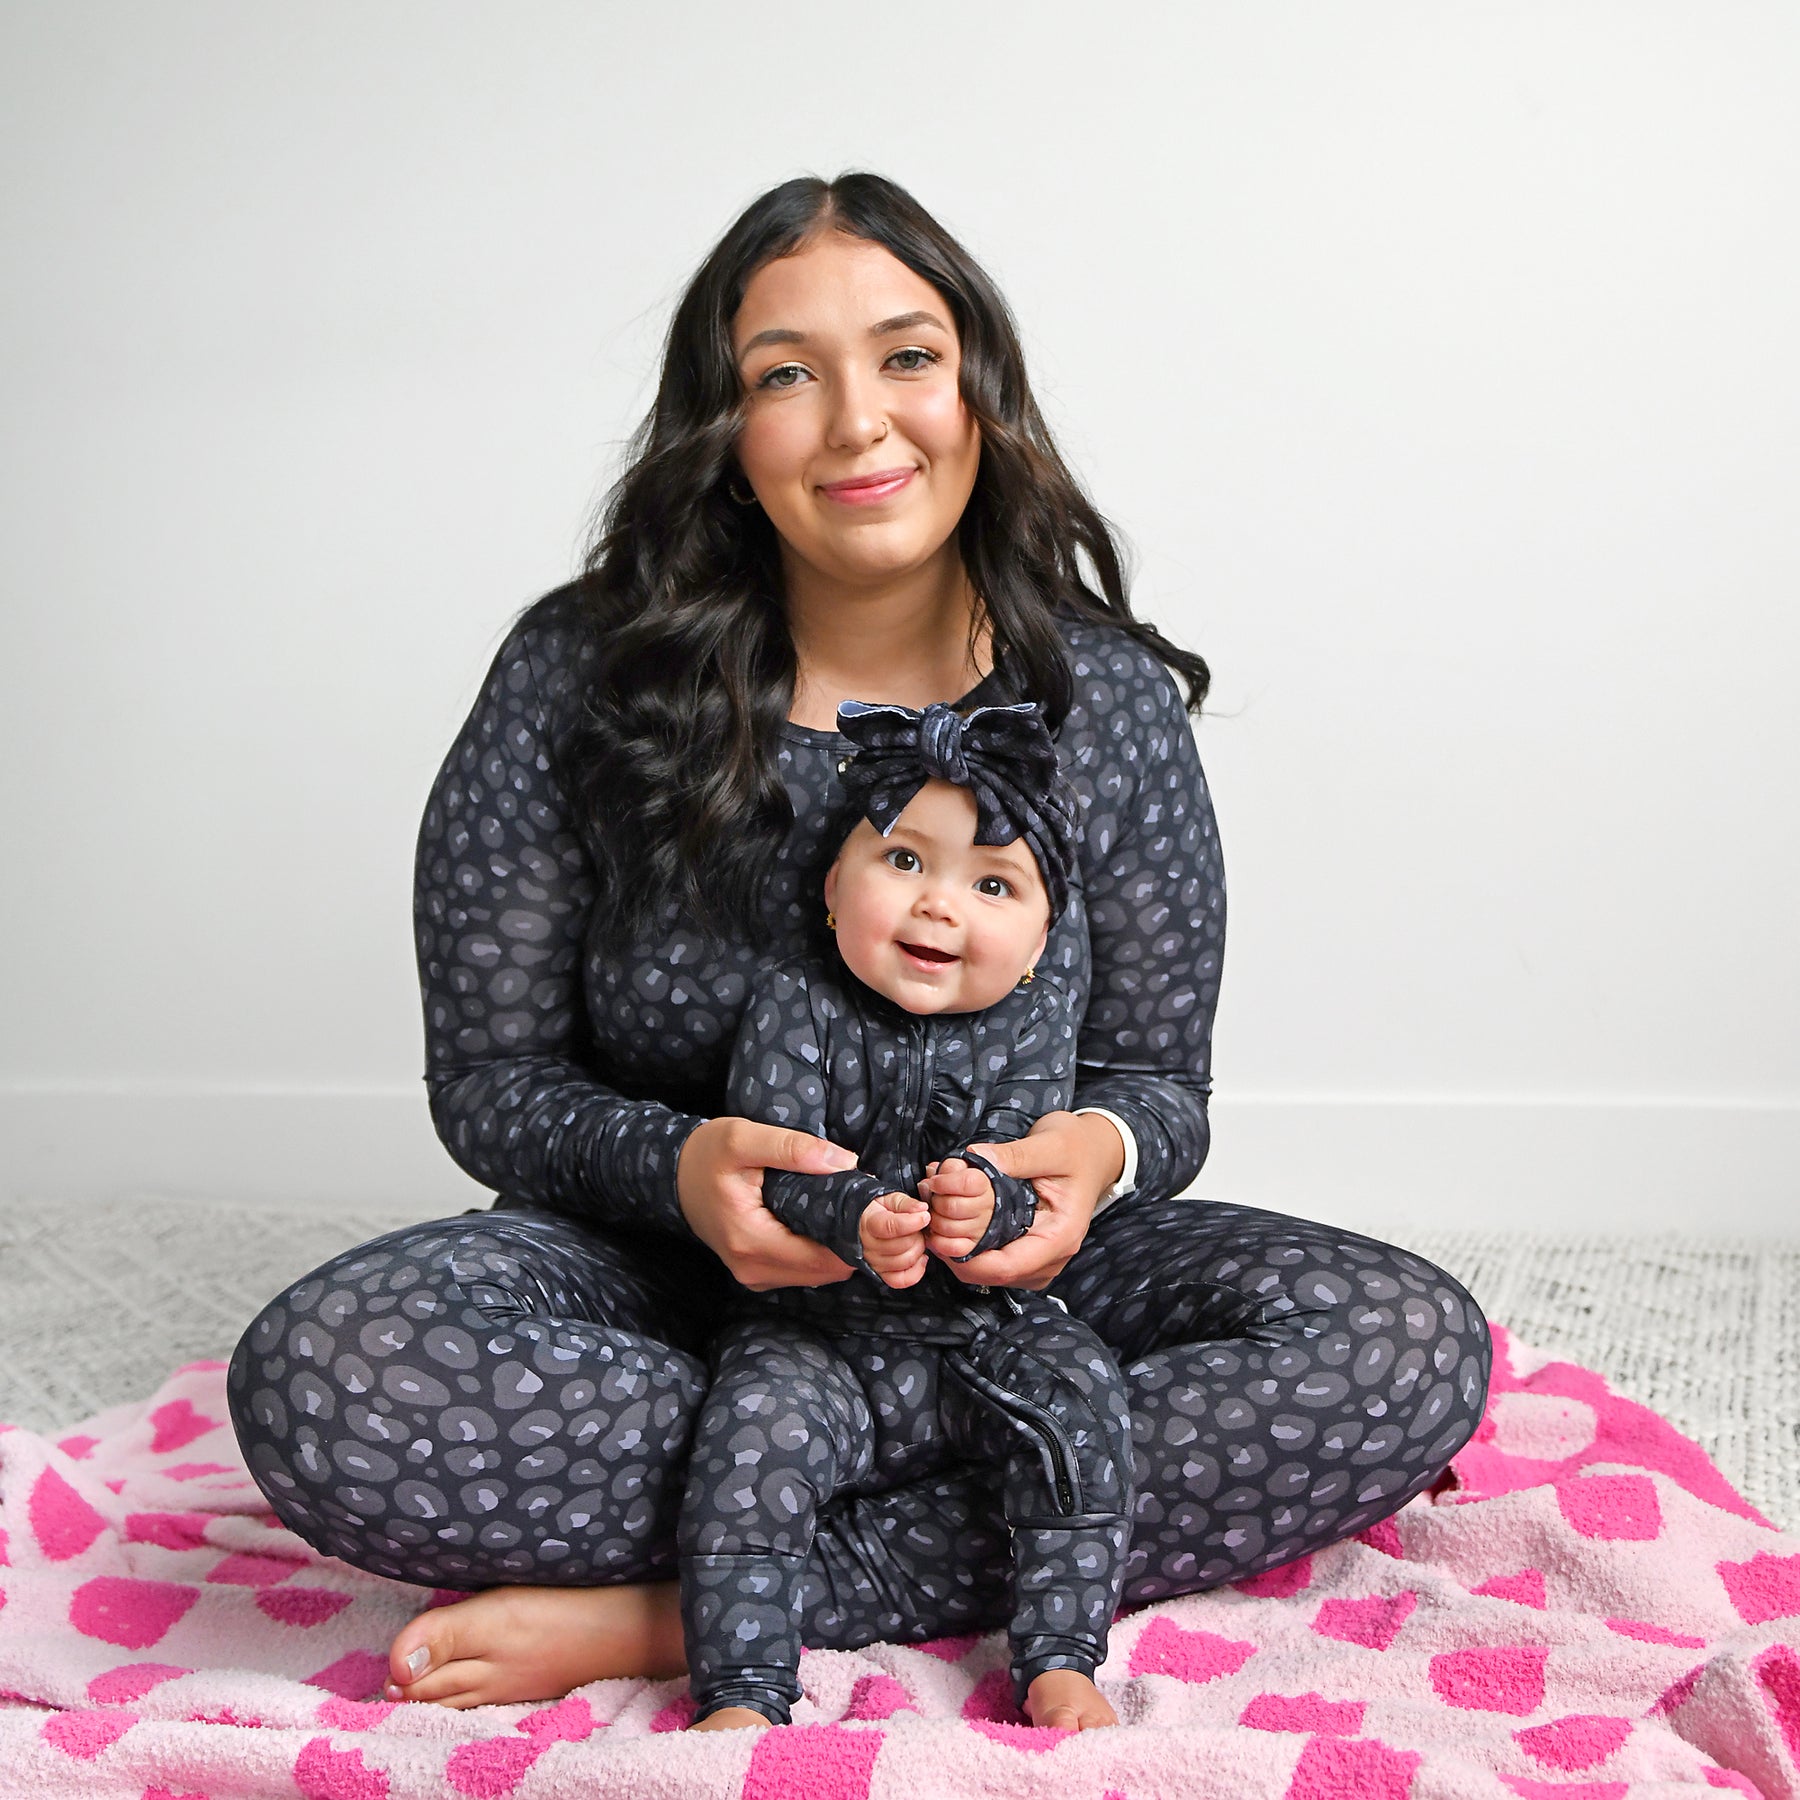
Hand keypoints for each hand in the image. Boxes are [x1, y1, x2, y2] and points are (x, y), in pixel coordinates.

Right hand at [676, 1117, 858, 1291]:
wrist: (672, 1174)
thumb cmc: (706, 1154)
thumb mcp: (744, 1138)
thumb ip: (792, 1148)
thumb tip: (844, 1162)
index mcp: (750, 1241)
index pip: (822, 1258)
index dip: (855, 1238)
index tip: (873, 1210)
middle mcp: (752, 1269)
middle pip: (824, 1271)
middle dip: (852, 1244)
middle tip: (868, 1208)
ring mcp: (753, 1275)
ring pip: (816, 1274)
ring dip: (839, 1249)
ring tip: (851, 1213)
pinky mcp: (755, 1272)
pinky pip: (802, 1270)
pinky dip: (821, 1252)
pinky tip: (829, 1224)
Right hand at [859, 1191, 930, 1287]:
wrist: (859, 1222)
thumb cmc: (875, 1209)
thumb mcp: (889, 1198)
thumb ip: (906, 1203)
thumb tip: (922, 1209)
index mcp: (869, 1223)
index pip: (891, 1228)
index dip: (912, 1223)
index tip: (925, 1216)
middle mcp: (869, 1245)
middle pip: (901, 1246)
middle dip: (918, 1234)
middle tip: (919, 1225)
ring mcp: (874, 1261)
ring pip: (903, 1263)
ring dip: (918, 1250)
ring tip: (917, 1238)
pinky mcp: (881, 1273)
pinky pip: (900, 1280)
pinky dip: (916, 1272)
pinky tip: (921, 1258)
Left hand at [927, 1110, 1124, 1290]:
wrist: (1094, 1153)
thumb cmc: (1076, 1147)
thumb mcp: (1050, 1144)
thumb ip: (1015, 1155)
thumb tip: (974, 1159)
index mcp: (1060, 1236)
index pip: (1008, 1267)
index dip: (968, 1259)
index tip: (938, 1238)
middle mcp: (1051, 1256)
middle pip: (993, 1273)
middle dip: (956, 1251)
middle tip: (931, 1216)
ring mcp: (1039, 1258)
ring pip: (988, 1270)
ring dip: (959, 1248)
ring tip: (938, 1212)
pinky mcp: (1028, 1251)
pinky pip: (992, 1259)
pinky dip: (968, 1243)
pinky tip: (951, 1217)